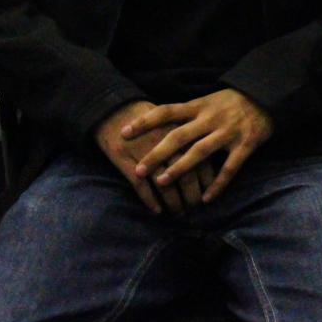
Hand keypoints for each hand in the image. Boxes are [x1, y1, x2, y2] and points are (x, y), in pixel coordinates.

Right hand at [94, 101, 220, 215]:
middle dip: (191, 197)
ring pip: (165, 185)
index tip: (208, 195)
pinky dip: (150, 201)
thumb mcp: (170, 121)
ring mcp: (146, 153)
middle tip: (193, 209)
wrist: (113, 108)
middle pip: (186, 176)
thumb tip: (204, 159)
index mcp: (181, 132)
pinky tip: (157, 211)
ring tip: (178, 213)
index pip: (201, 161)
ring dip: (173, 203)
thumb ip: (187, 137)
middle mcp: (167, 144)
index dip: (206, 182)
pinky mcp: (126, 161)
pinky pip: (141, 187)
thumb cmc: (145, 116)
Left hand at [120, 88, 274, 204]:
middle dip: (157, 154)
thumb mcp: (208, 100)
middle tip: (139, 170)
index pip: (166, 112)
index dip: (145, 122)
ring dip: (180, 168)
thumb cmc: (231, 101)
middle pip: (179, 136)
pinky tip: (205, 199)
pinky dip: (217, 185)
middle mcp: (210, 119)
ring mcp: (227, 132)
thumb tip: (157, 123)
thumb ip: (187, 113)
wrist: (266, 97)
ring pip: (200, 153)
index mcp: (198, 107)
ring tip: (162, 183)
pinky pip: (229, 168)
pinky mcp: (244, 145)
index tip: (125, 133)